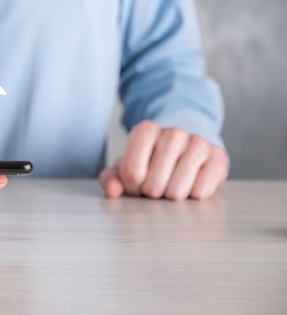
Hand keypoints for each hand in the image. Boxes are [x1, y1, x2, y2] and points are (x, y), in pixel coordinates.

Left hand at [98, 120, 228, 200]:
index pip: (131, 174)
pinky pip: (200, 193)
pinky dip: (193, 196)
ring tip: (172, 185)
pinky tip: (191, 184)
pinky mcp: (218, 158)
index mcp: (146, 131)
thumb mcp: (125, 167)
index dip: (132, 188)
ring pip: (177, 192)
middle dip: (152, 194)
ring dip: (172, 197)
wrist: (186, 150)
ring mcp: (198, 143)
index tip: (137, 184)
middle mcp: (173, 132)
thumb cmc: (151, 162)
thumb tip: (112, 190)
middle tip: (156, 187)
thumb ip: (110, 179)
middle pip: (153, 186)